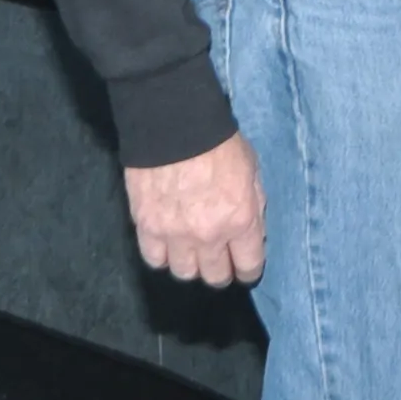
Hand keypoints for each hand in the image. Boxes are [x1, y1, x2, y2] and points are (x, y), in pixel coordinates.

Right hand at [124, 135, 266, 286]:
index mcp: (240, 221)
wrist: (175, 124)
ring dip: (190, 265)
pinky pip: (154, 259)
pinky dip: (162, 256)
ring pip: (183, 273)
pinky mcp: (147, 228)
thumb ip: (253, 205)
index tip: (244, 269)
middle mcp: (209, 236)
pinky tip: (167, 246)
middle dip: (220, 272)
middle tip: (218, 262)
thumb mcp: (252, 171)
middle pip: (215, 276)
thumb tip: (251, 232)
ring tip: (190, 254)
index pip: (248, 266)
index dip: (248, 271)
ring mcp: (175, 235)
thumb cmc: (220, 143)